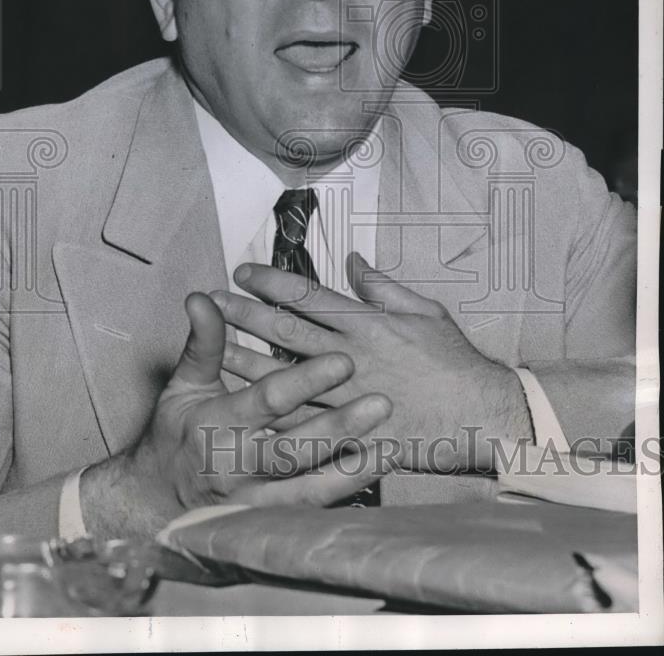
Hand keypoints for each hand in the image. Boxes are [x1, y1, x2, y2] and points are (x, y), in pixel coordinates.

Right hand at [80, 290, 392, 539]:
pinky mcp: (264, 528)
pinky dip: (340, 500)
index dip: (305, 379)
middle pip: (294, 448)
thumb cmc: (175, 435)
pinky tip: (370, 483)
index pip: (267, 399)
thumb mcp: (184, 385)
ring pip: (307, 489)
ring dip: (351, 471)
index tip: (344, 359)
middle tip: (382, 402)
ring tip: (391, 449)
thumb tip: (202, 298)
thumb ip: (204, 343)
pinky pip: (308, 517)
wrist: (151, 502)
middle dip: (340, 426)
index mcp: (218, 423)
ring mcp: (251, 503)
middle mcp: (236, 466)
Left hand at [214, 253, 531, 473]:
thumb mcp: (426, 312)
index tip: (242, 272)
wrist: (482, 413)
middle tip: (211, 302)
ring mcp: (348, 398)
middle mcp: (351, 357)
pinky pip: (306, 430)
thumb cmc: (455, 360)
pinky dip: (274, 421)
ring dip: (246, 364)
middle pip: (286, 333)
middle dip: (245, 315)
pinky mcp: (353, 434)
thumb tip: (354, 259)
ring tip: (212, 350)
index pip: (308, 296)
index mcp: (367, 324)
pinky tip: (244, 413)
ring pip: (285, 380)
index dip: (271, 281)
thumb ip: (384, 287)